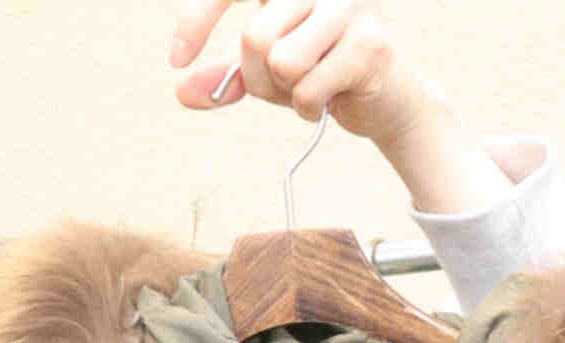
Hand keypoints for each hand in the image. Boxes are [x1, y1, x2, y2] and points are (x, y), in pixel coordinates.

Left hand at [170, 5, 505, 214]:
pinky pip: (307, 90)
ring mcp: (347, 7)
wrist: (388, 102)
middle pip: (254, 37)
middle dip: (257, 78)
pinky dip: (308, 110)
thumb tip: (182, 92)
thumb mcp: (268, 72)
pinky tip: (329, 99)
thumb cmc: (325, 74)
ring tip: (310, 88)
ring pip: (280, 63)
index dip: (197, 20)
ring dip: (286, 95)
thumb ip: (227, 76)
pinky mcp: (369, 44)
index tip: (176, 59)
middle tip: (281, 86)